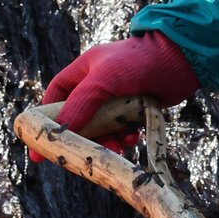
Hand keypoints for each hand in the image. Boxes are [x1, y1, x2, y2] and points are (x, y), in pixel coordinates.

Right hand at [36, 32, 198, 154]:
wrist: (180, 59)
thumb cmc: (138, 61)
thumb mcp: (102, 80)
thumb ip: (80, 104)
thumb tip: (60, 131)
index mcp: (83, 72)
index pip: (55, 97)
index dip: (45, 120)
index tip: (38, 145)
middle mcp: (98, 85)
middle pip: (79, 119)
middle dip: (83, 138)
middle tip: (81, 158)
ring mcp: (118, 98)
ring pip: (103, 129)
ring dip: (107, 141)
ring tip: (117, 148)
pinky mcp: (136, 109)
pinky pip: (123, 130)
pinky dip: (125, 138)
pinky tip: (133, 138)